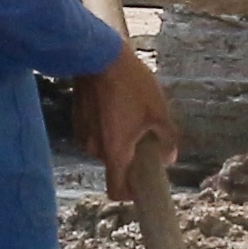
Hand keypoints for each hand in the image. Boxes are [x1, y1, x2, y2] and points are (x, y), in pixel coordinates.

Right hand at [81, 48, 179, 190]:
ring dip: (119, 139)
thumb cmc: (131, 84)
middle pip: (114, 165)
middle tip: (147, 137)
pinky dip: (107, 126)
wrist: (98, 55)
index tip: (143, 185)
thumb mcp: (159, 111)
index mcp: (115, 152)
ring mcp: (84, 133)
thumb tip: (169, 157)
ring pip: (105, 147)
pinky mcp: (78, 117)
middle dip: (131, 157)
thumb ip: (167, 139)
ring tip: (133, 114)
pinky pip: (96, 131)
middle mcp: (95, 148)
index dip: (130, 194)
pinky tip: (118, 103)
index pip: (116, 191)